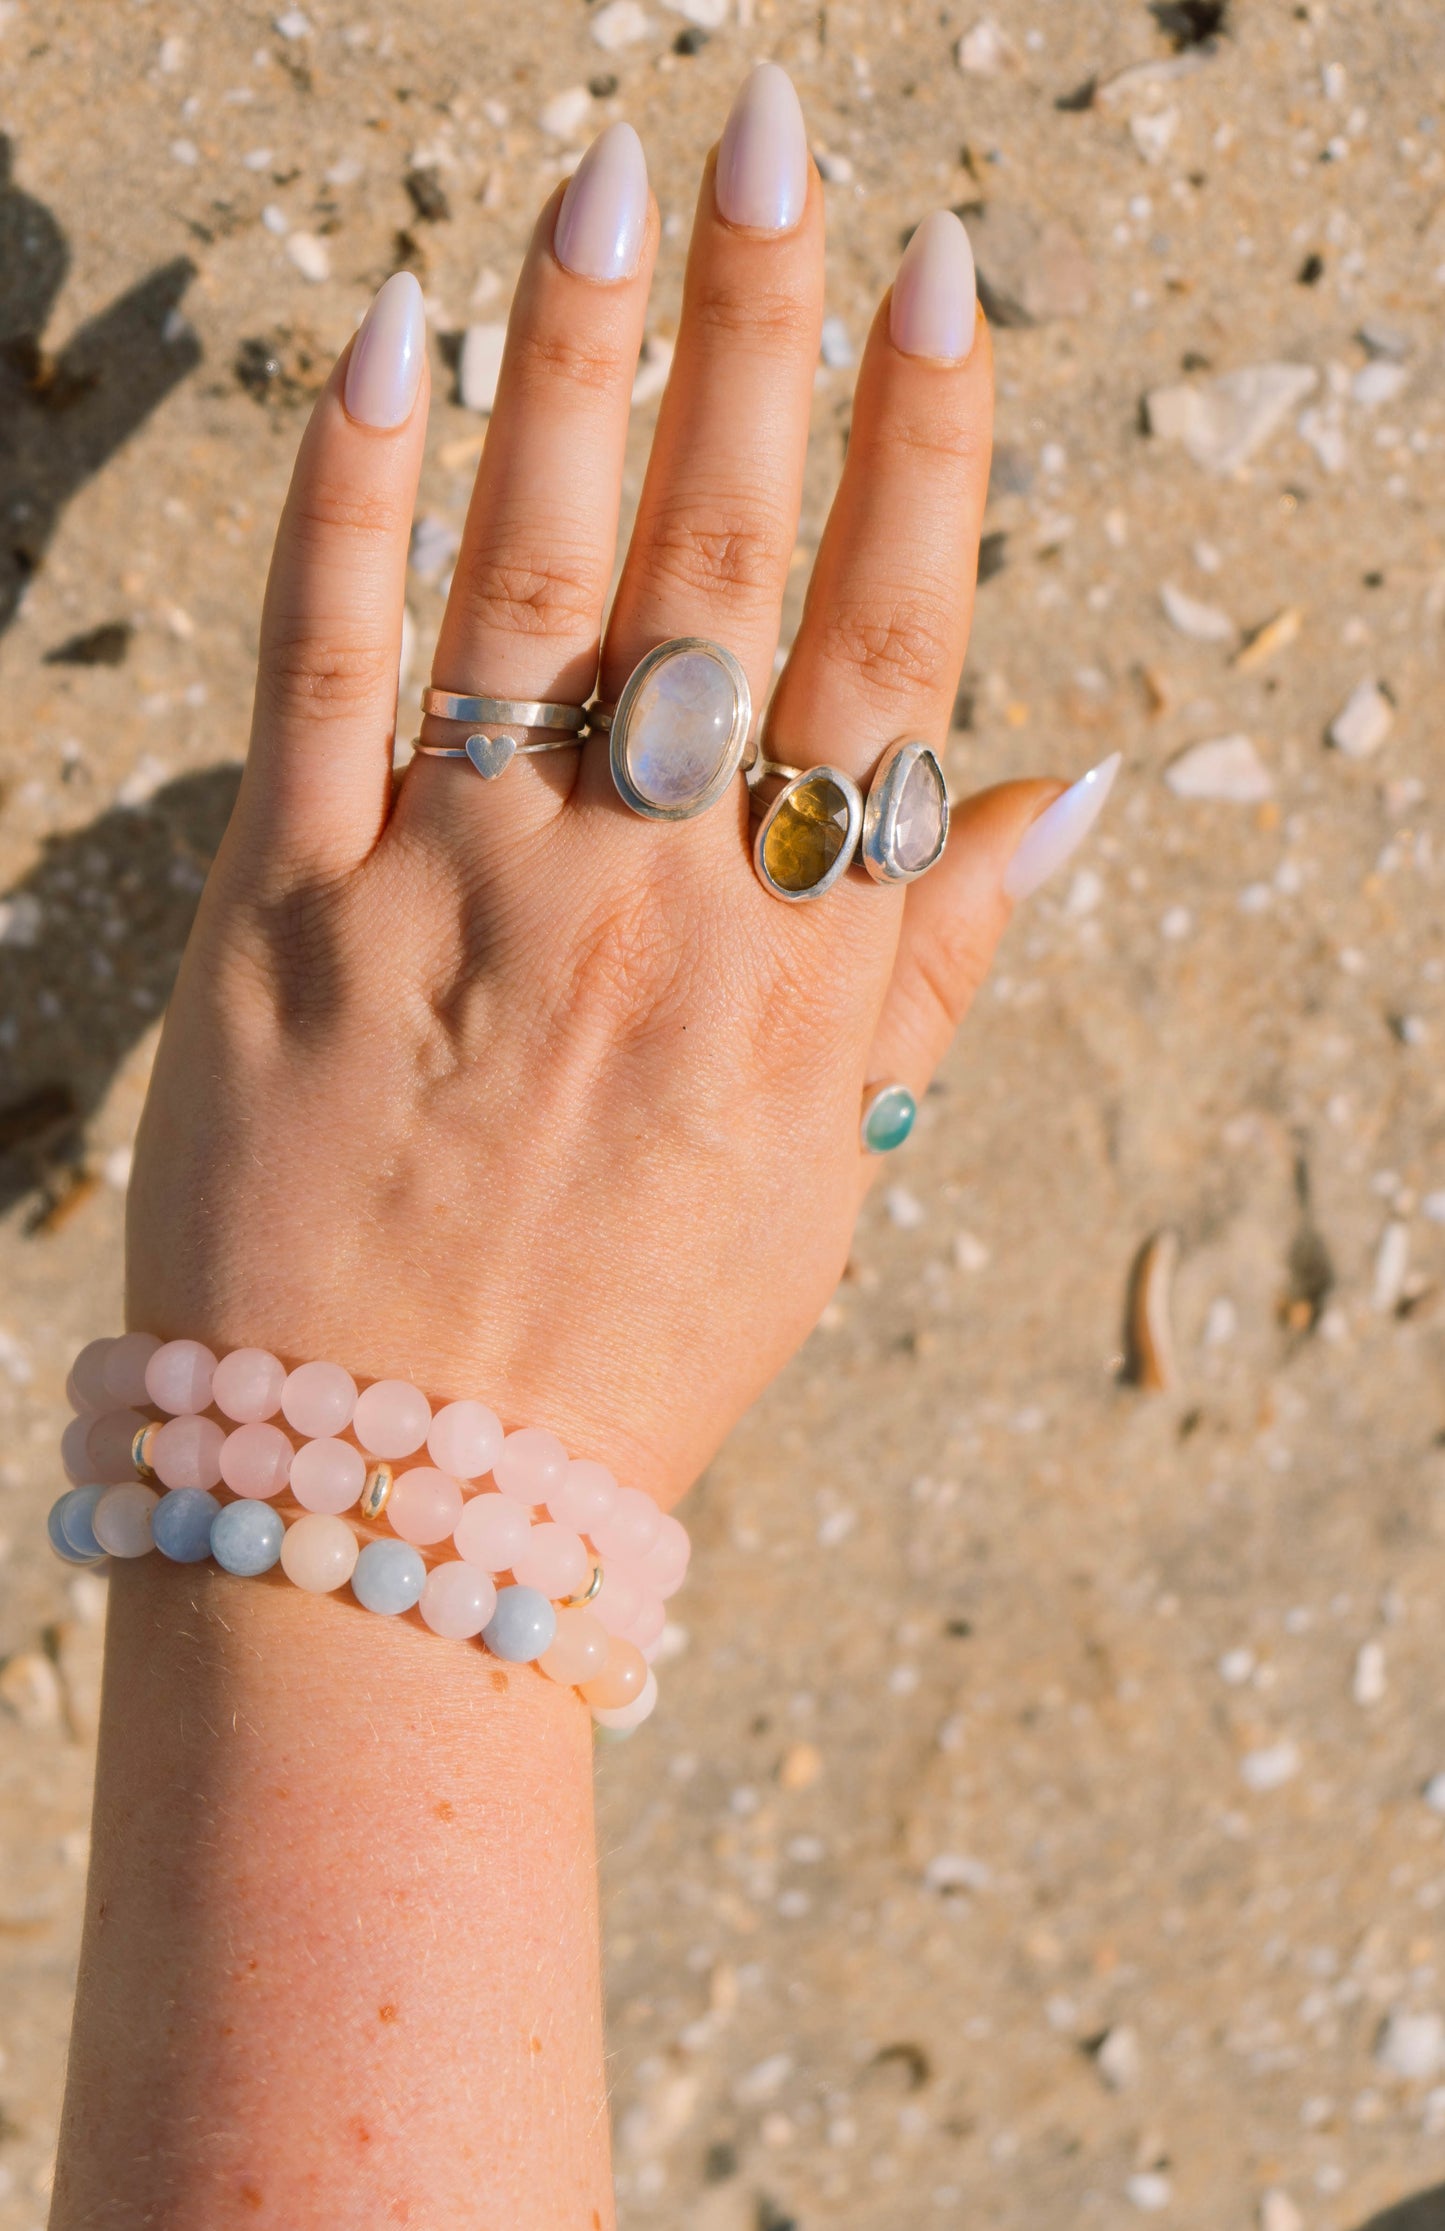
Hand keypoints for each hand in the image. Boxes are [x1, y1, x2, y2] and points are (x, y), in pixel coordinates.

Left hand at [126, 67, 1112, 1504]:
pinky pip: (323, 669)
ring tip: (611, 184)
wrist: (398, 1500)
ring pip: (532, 578)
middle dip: (764, 336)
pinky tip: (389, 344)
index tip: (946, 281)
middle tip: (778, 139)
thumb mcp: (822, 1178)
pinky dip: (354, 500)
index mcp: (793, 971)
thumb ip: (930, 973)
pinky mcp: (283, 914)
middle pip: (724, 572)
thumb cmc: (632, 1347)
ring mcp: (458, 895)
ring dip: (580, 369)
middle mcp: (644, 903)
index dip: (922, 453)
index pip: (885, 656)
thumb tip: (1068, 785)